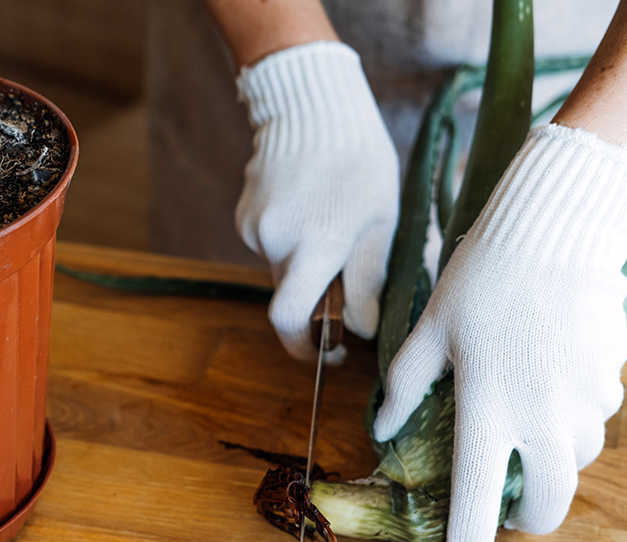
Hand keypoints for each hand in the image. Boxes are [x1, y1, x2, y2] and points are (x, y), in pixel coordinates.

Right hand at [235, 41, 398, 360]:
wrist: (310, 106)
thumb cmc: (358, 159)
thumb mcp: (381, 217)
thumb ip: (370, 277)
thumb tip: (363, 328)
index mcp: (315, 243)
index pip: (291, 319)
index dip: (306, 347)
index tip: (330, 351)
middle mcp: (276, 241)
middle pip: (290, 296)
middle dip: (316, 296)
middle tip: (345, 273)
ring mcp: (255, 229)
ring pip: (282, 271)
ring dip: (306, 264)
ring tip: (329, 222)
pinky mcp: (244, 218)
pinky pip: (271, 248)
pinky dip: (291, 243)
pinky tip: (308, 209)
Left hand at [373, 124, 626, 541]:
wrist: (551, 229)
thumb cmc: (478, 278)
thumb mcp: (429, 330)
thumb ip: (406, 385)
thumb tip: (383, 426)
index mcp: (489, 404)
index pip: (479, 489)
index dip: (472, 535)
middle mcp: (544, 412)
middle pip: (552, 497)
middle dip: (531, 515)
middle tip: (512, 506)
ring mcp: (586, 396)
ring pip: (578, 455)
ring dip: (552, 456)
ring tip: (525, 426)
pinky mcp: (611, 375)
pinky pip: (595, 412)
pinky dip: (574, 412)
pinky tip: (551, 375)